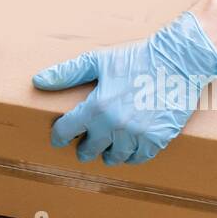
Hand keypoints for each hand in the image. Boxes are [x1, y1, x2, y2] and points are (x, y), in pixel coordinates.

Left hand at [32, 12, 216, 165]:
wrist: (177, 62)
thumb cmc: (136, 58)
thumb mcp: (98, 60)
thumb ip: (67, 73)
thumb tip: (38, 81)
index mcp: (97, 106)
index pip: (67, 130)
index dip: (59, 136)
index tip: (58, 139)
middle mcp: (115, 124)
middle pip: (90, 150)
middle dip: (85, 148)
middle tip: (85, 147)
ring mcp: (137, 135)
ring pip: (114, 157)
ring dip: (108, 154)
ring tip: (107, 148)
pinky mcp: (157, 140)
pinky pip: (138, 158)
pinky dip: (132, 155)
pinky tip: (129, 147)